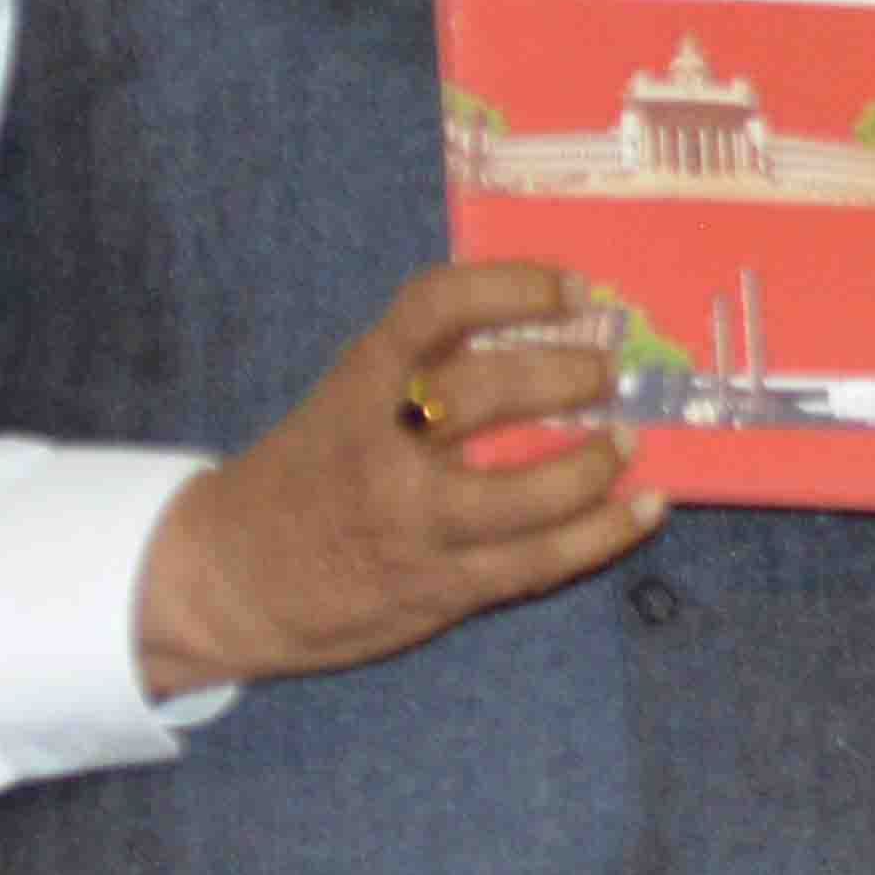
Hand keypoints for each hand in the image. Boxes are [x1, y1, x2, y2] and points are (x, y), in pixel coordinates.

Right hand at [139, 262, 658, 701]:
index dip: (511, 286)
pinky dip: (601, 536)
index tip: (572, 287)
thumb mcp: (343, 401)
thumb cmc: (302, 478)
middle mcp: (386, 449)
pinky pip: (538, 562)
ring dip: (595, 467)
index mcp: (359, 385)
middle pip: (488, 395)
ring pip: (528, 497)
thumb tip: (540, 328)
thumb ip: (418, 369)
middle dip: (564, 375)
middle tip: (607, 369)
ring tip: (630, 440)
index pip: (434, 307)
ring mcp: (416, 525)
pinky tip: (642, 511)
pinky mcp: (441, 589)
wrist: (232, 582)